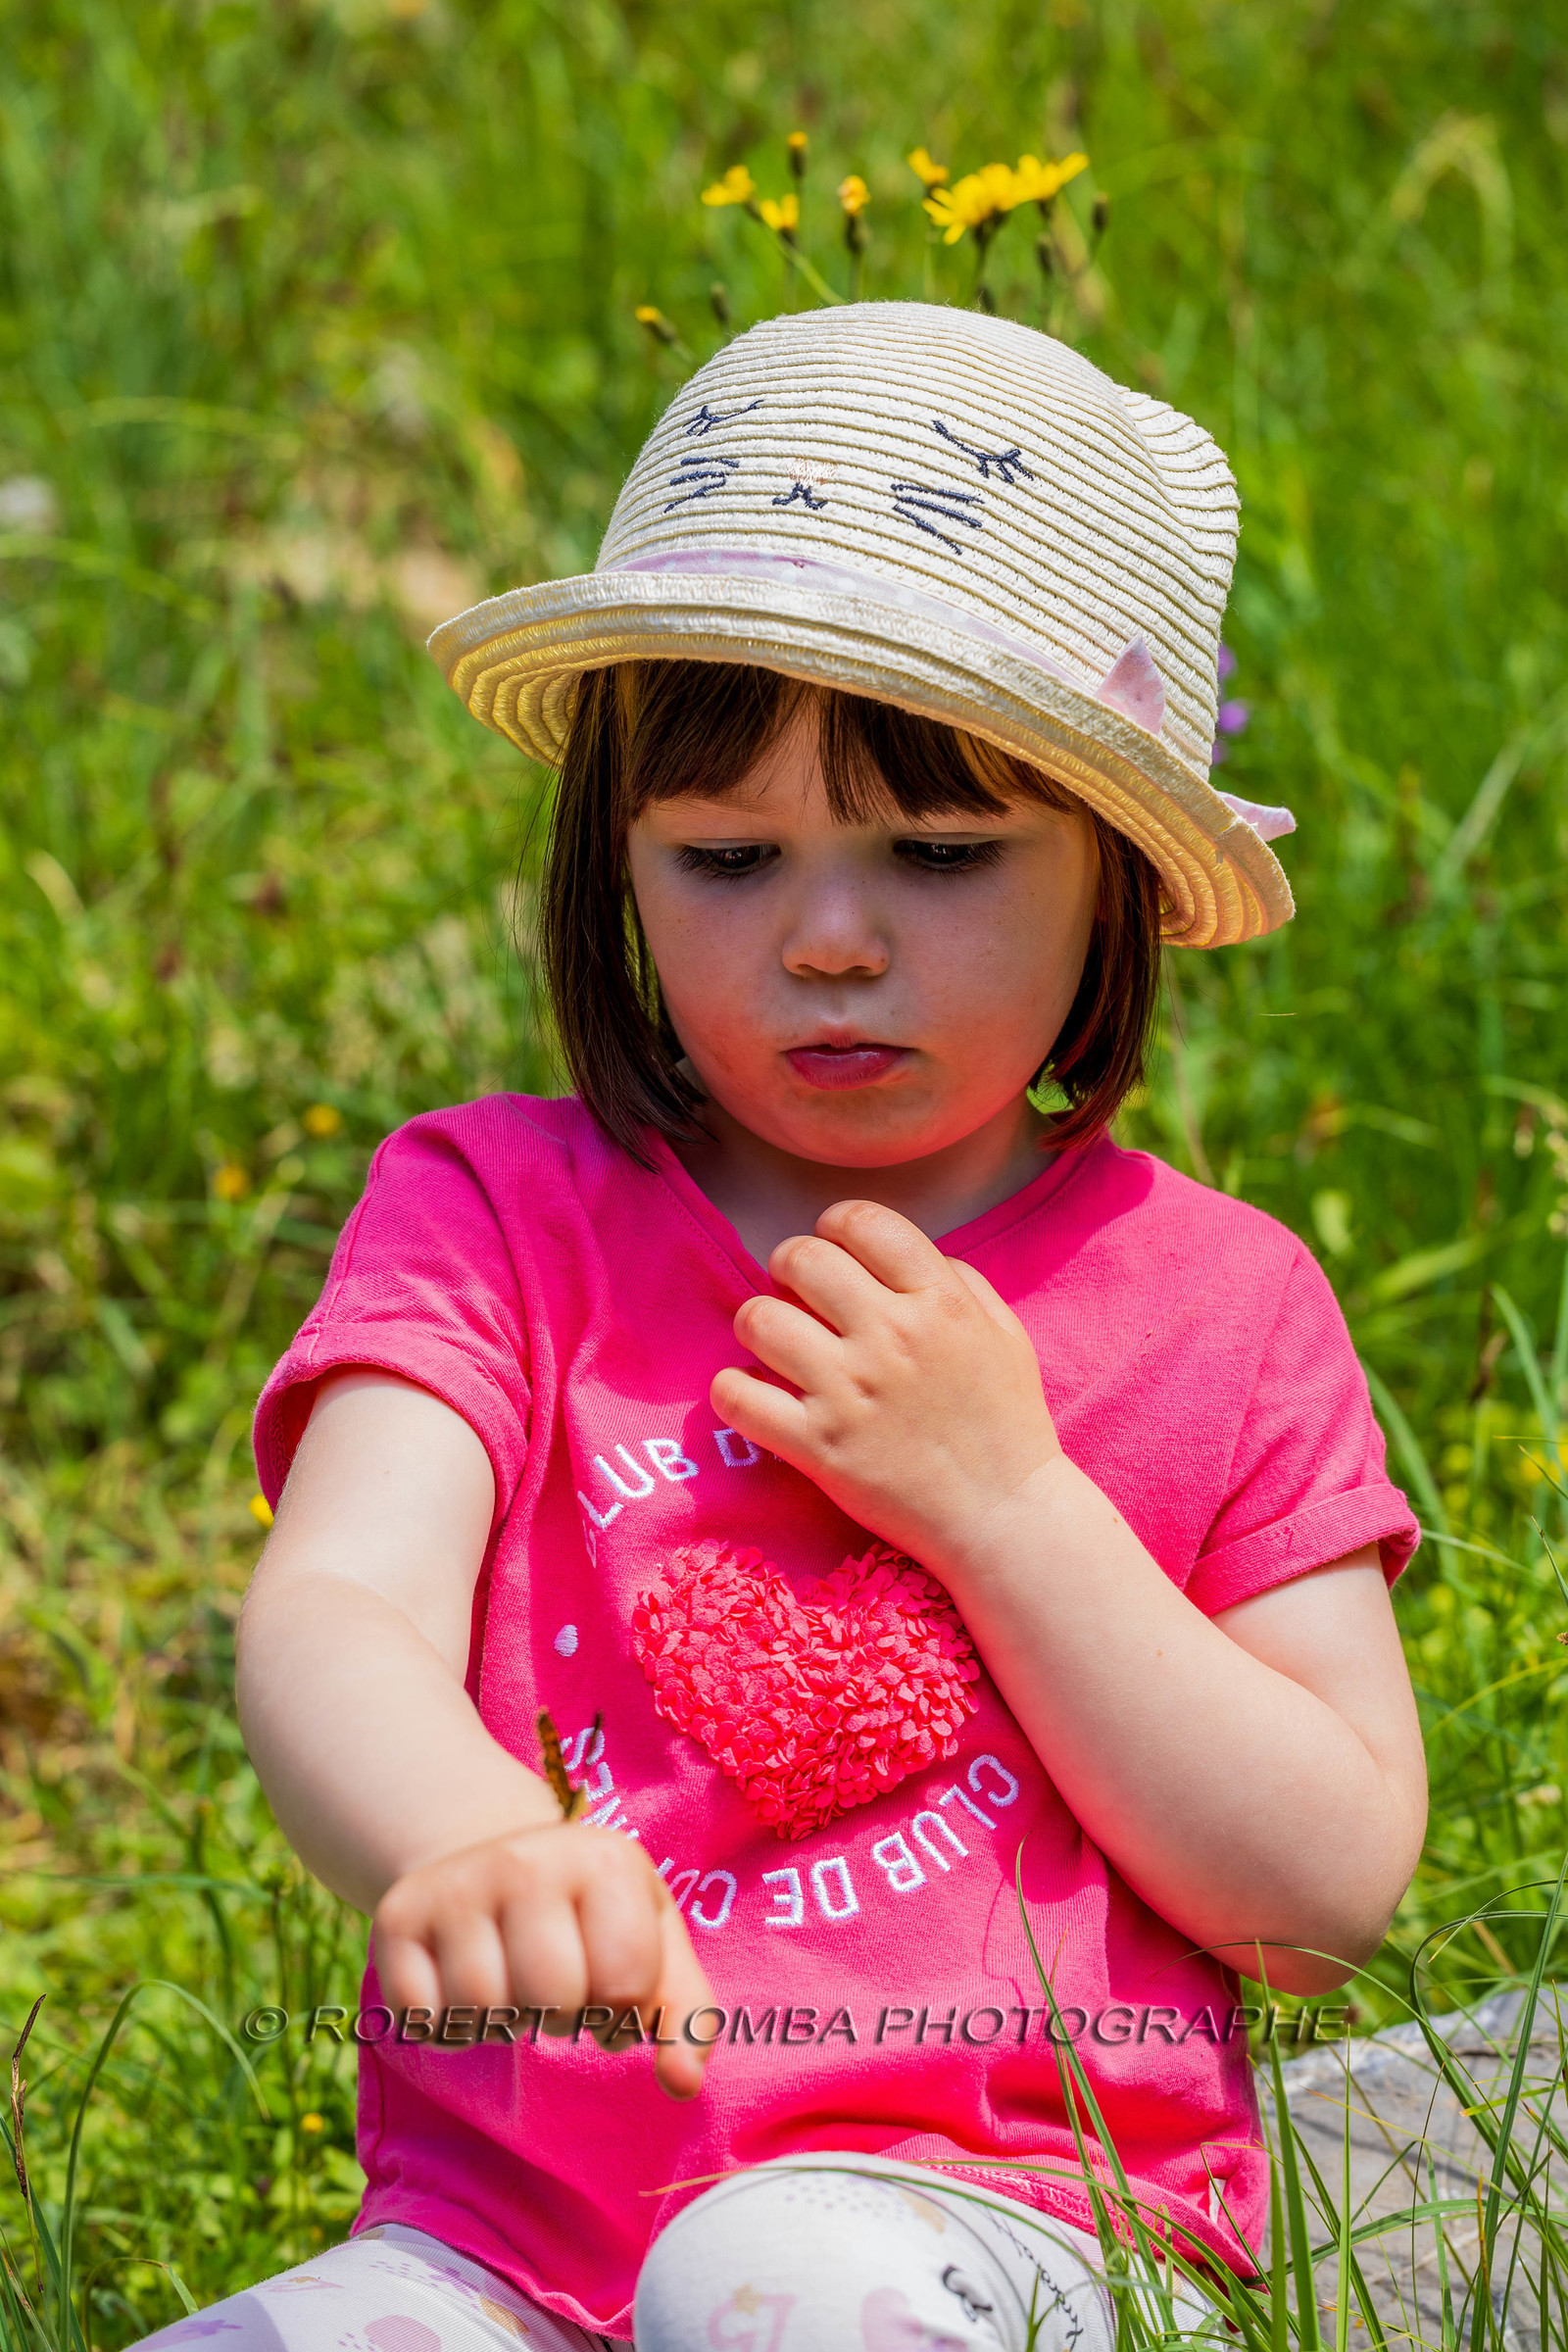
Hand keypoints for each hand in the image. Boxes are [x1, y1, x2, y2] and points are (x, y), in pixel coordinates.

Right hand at [373, 1822, 715, 2098]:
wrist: (488, 1854)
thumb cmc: (588, 1915)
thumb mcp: (652, 1943)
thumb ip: (684, 2017)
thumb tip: (682, 2085)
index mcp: (603, 1860)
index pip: (623, 1986)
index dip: (621, 2009)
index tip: (609, 1980)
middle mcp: (525, 1858)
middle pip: (551, 1998)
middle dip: (560, 2015)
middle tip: (555, 1986)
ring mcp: (456, 1883)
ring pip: (482, 2010)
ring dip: (502, 2021)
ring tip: (511, 1981)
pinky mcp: (397, 1914)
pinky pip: (421, 2018)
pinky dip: (446, 2028)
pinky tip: (460, 1985)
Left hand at [712, 1199, 1062, 1578]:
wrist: (1004, 1515)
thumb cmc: (1006, 1423)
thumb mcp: (1004, 1334)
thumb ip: (956, 1281)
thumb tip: (894, 1256)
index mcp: (939, 1301)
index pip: (862, 1221)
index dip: (835, 1226)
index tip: (833, 1249)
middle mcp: (890, 1336)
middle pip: (801, 1258)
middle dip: (788, 1265)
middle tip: (797, 1294)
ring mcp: (849, 1392)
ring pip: (758, 1319)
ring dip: (758, 1324)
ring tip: (775, 1345)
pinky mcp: (818, 1446)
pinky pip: (738, 1398)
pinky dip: (733, 1391)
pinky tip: (753, 1394)